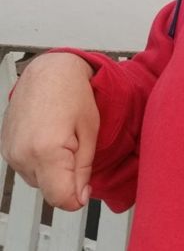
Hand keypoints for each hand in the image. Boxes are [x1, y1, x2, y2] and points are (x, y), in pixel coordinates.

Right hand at [0, 52, 98, 209]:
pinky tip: (47, 136)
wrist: (49, 69)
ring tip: (61, 137)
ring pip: (36, 180)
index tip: (85, 189)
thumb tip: (80, 196)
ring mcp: (10, 152)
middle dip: (65, 177)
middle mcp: (22, 154)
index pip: (59, 198)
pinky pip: (26, 167)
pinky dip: (39, 159)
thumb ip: (84, 169)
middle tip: (76, 146)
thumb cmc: (73, 92)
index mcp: (46, 150)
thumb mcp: (90, 131)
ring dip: (51, 169)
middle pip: (48, 190)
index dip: (76, 198)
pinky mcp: (5, 148)